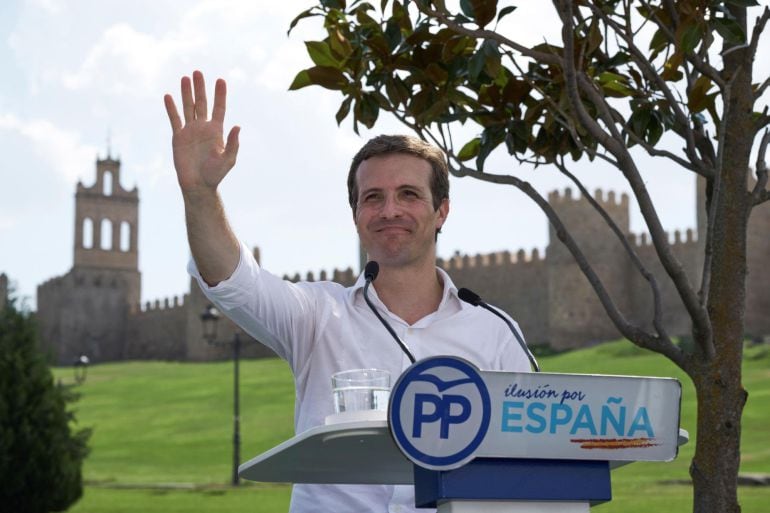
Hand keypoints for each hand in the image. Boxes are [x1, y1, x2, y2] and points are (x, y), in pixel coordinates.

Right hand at [164, 70, 239, 193]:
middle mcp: (203, 128)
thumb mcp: (228, 159)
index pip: (219, 108)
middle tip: (198, 72)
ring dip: (186, 93)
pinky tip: (168, 96)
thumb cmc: (215, 174)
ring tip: (185, 77)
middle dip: (200, 88)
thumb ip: (232, 143)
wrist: (198, 185)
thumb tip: (237, 126)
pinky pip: (175, 119)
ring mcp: (190, 131)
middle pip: (202, 103)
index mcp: (216, 131)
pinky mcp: (178, 137)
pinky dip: (171, 108)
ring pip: (188, 107)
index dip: (220, 94)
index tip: (220, 80)